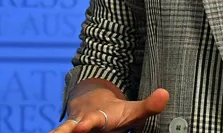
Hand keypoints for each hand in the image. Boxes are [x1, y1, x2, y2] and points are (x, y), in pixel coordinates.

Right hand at [50, 88, 169, 132]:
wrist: (90, 101)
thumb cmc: (114, 111)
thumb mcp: (132, 110)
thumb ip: (148, 105)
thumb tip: (166, 94)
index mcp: (99, 117)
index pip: (94, 121)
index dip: (89, 123)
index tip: (83, 126)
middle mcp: (81, 123)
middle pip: (69, 128)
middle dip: (66, 131)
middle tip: (62, 132)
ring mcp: (71, 128)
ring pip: (61, 131)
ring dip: (57, 132)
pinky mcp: (66, 131)